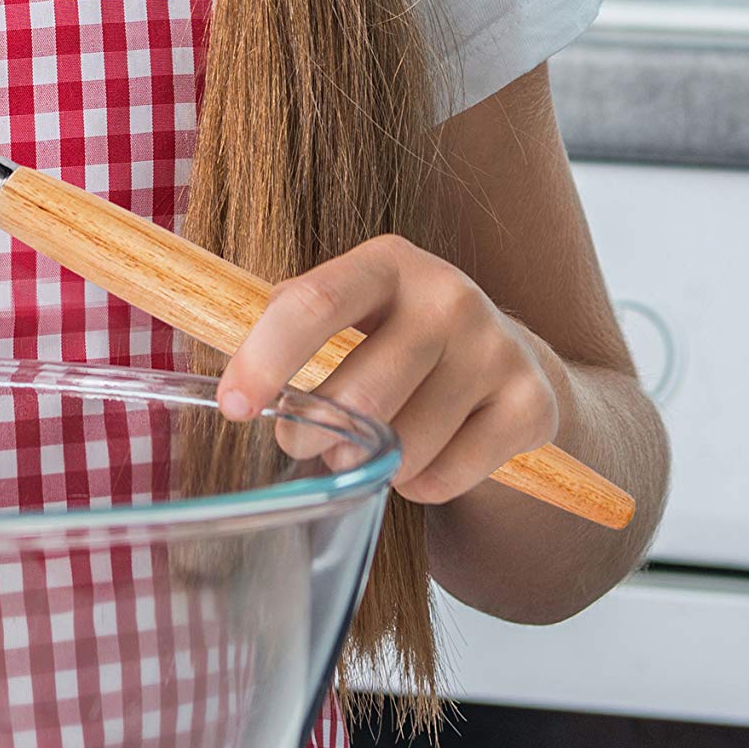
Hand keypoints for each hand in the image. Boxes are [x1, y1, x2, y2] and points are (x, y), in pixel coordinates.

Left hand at [217, 235, 560, 506]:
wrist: (511, 362)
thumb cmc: (397, 338)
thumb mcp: (351, 312)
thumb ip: (290, 322)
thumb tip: (217, 353)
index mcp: (388, 261)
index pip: (314, 303)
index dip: (265, 359)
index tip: (233, 406)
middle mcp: (449, 295)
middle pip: (362, 394)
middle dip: (315, 435)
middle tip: (302, 444)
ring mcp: (496, 349)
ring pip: (403, 447)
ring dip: (371, 464)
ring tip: (374, 444)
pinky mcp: (531, 404)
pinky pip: (445, 477)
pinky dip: (419, 485)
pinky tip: (427, 454)